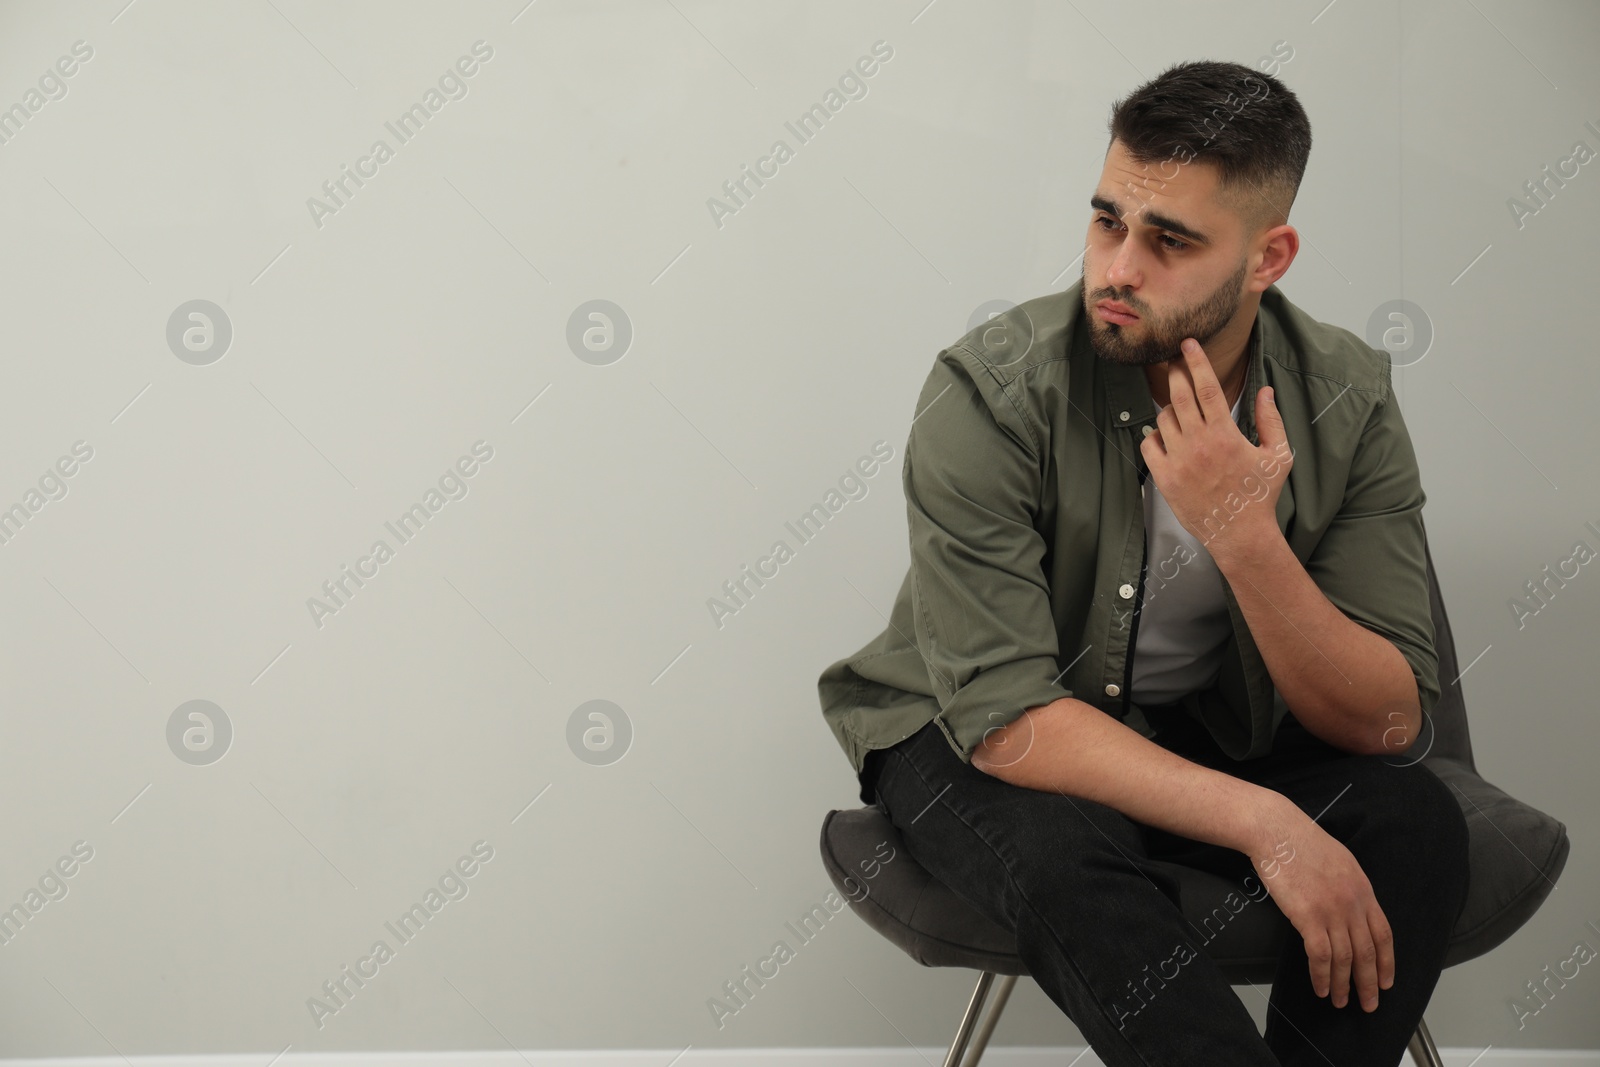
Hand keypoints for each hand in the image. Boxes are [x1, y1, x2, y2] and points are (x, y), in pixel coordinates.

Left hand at [1140, 338, 1292, 560]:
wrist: (1239, 533)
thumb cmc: (1260, 495)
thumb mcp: (1278, 455)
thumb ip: (1271, 420)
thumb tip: (1265, 390)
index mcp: (1225, 434)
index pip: (1206, 387)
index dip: (1196, 362)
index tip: (1188, 344)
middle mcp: (1198, 444)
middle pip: (1179, 395)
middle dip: (1175, 372)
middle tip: (1173, 360)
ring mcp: (1178, 461)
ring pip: (1164, 419)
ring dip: (1169, 408)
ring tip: (1179, 410)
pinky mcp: (1164, 478)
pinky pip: (1150, 445)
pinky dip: (1155, 436)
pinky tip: (1166, 436)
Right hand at [1251, 796, 1395, 1012]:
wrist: (1276, 831)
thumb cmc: (1300, 841)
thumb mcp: (1339, 860)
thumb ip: (1350, 887)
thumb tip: (1351, 910)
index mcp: (1363, 889)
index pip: (1383, 934)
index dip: (1386, 962)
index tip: (1386, 981)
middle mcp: (1353, 903)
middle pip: (1367, 952)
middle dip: (1369, 983)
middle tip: (1368, 1004)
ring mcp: (1332, 910)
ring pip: (1345, 959)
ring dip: (1343, 985)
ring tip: (1339, 1001)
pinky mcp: (1308, 916)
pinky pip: (1320, 956)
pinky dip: (1322, 976)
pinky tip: (1320, 987)